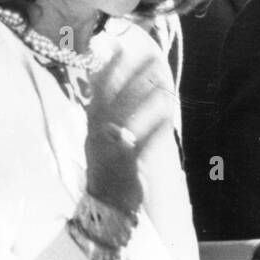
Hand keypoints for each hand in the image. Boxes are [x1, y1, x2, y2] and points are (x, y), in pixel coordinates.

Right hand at [85, 29, 177, 213]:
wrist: (103, 211)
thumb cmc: (107, 172)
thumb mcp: (100, 143)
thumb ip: (105, 117)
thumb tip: (108, 89)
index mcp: (92, 128)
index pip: (98, 93)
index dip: (108, 70)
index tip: (120, 48)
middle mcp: (98, 136)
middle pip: (115, 100)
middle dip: (132, 77)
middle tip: (150, 56)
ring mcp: (111, 151)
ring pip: (128, 120)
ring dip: (146, 100)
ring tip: (164, 84)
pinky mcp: (127, 167)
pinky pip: (141, 145)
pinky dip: (153, 130)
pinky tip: (167, 118)